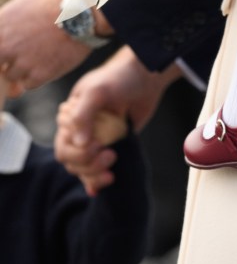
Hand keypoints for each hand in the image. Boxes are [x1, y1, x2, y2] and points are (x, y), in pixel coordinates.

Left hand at [0, 0, 91, 89]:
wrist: (84, 13)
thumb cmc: (56, 3)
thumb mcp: (25, 0)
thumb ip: (7, 15)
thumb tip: (1, 23)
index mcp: (0, 27)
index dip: (1, 52)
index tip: (7, 52)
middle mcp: (5, 47)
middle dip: (6, 63)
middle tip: (21, 57)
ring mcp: (21, 63)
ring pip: (12, 76)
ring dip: (22, 70)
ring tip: (39, 56)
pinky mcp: (38, 76)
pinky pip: (28, 84)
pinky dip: (36, 77)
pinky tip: (47, 63)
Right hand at [55, 45, 182, 194]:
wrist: (146, 76)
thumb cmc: (118, 77)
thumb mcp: (97, 91)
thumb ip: (83, 114)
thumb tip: (79, 142)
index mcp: (70, 118)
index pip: (64, 147)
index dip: (79, 153)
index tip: (99, 145)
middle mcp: (80, 130)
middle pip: (72, 162)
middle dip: (89, 165)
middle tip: (111, 156)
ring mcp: (96, 139)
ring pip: (84, 169)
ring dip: (95, 174)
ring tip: (112, 172)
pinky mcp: (112, 144)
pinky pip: (98, 168)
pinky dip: (96, 181)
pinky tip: (101, 188)